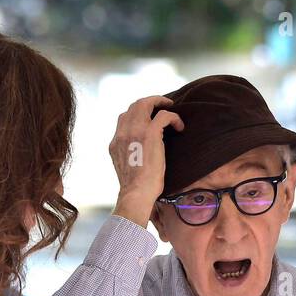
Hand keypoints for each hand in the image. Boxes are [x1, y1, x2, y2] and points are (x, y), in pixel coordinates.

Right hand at [109, 95, 183, 225]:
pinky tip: (179, 127)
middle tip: (162, 105)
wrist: (136, 194)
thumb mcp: (125, 167)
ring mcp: (135, 131)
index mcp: (116, 141)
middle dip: (149, 102)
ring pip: (146, 103)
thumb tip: (140, 152)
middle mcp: (123, 133)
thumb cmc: (135, 188)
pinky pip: (164, 116)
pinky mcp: (151, 134)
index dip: (138, 113)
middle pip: (134, 105)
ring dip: (160, 102)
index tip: (149, 117)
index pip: (124, 117)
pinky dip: (174, 118)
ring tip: (171, 108)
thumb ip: (128, 154)